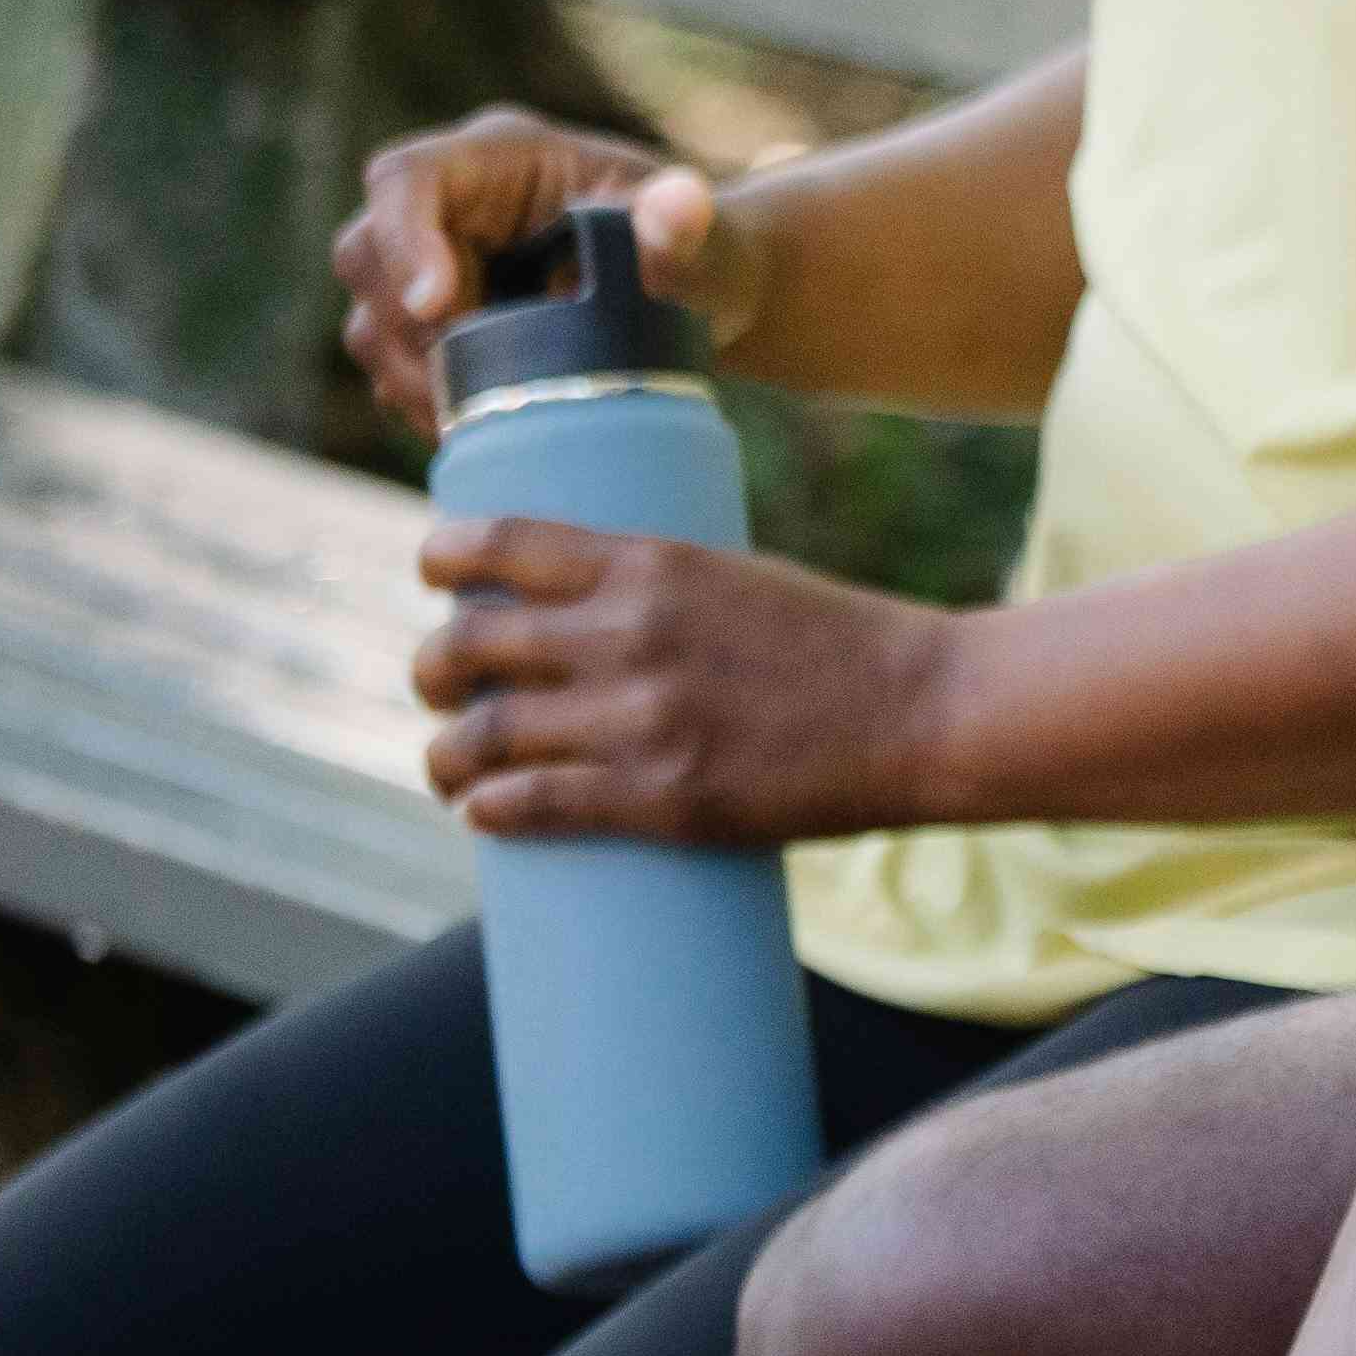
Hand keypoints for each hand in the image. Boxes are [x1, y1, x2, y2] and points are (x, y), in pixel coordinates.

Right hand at [336, 106, 752, 437]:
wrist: (695, 301)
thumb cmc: (699, 252)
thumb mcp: (702, 237)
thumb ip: (685, 224)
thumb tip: (681, 205)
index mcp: (502, 156)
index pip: (407, 177)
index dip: (404, 238)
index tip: (441, 306)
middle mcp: (452, 204)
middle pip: (367, 251)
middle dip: (409, 324)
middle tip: (478, 376)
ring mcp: (433, 263)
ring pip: (371, 319)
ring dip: (413, 375)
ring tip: (482, 412)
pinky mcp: (432, 324)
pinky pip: (393, 367)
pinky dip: (425, 403)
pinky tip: (478, 430)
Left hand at [413, 519, 955, 845]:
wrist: (924, 709)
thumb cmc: (839, 642)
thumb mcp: (738, 578)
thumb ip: (653, 592)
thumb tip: (574, 621)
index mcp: (654, 563)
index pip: (502, 544)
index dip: (443, 556)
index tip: (432, 572)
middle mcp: (631, 635)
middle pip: (469, 646)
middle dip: (431, 670)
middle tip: (437, 687)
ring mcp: (641, 721)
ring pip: (484, 736)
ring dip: (445, 754)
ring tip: (449, 765)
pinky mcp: (661, 797)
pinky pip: (532, 805)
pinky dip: (486, 808)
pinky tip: (478, 811)